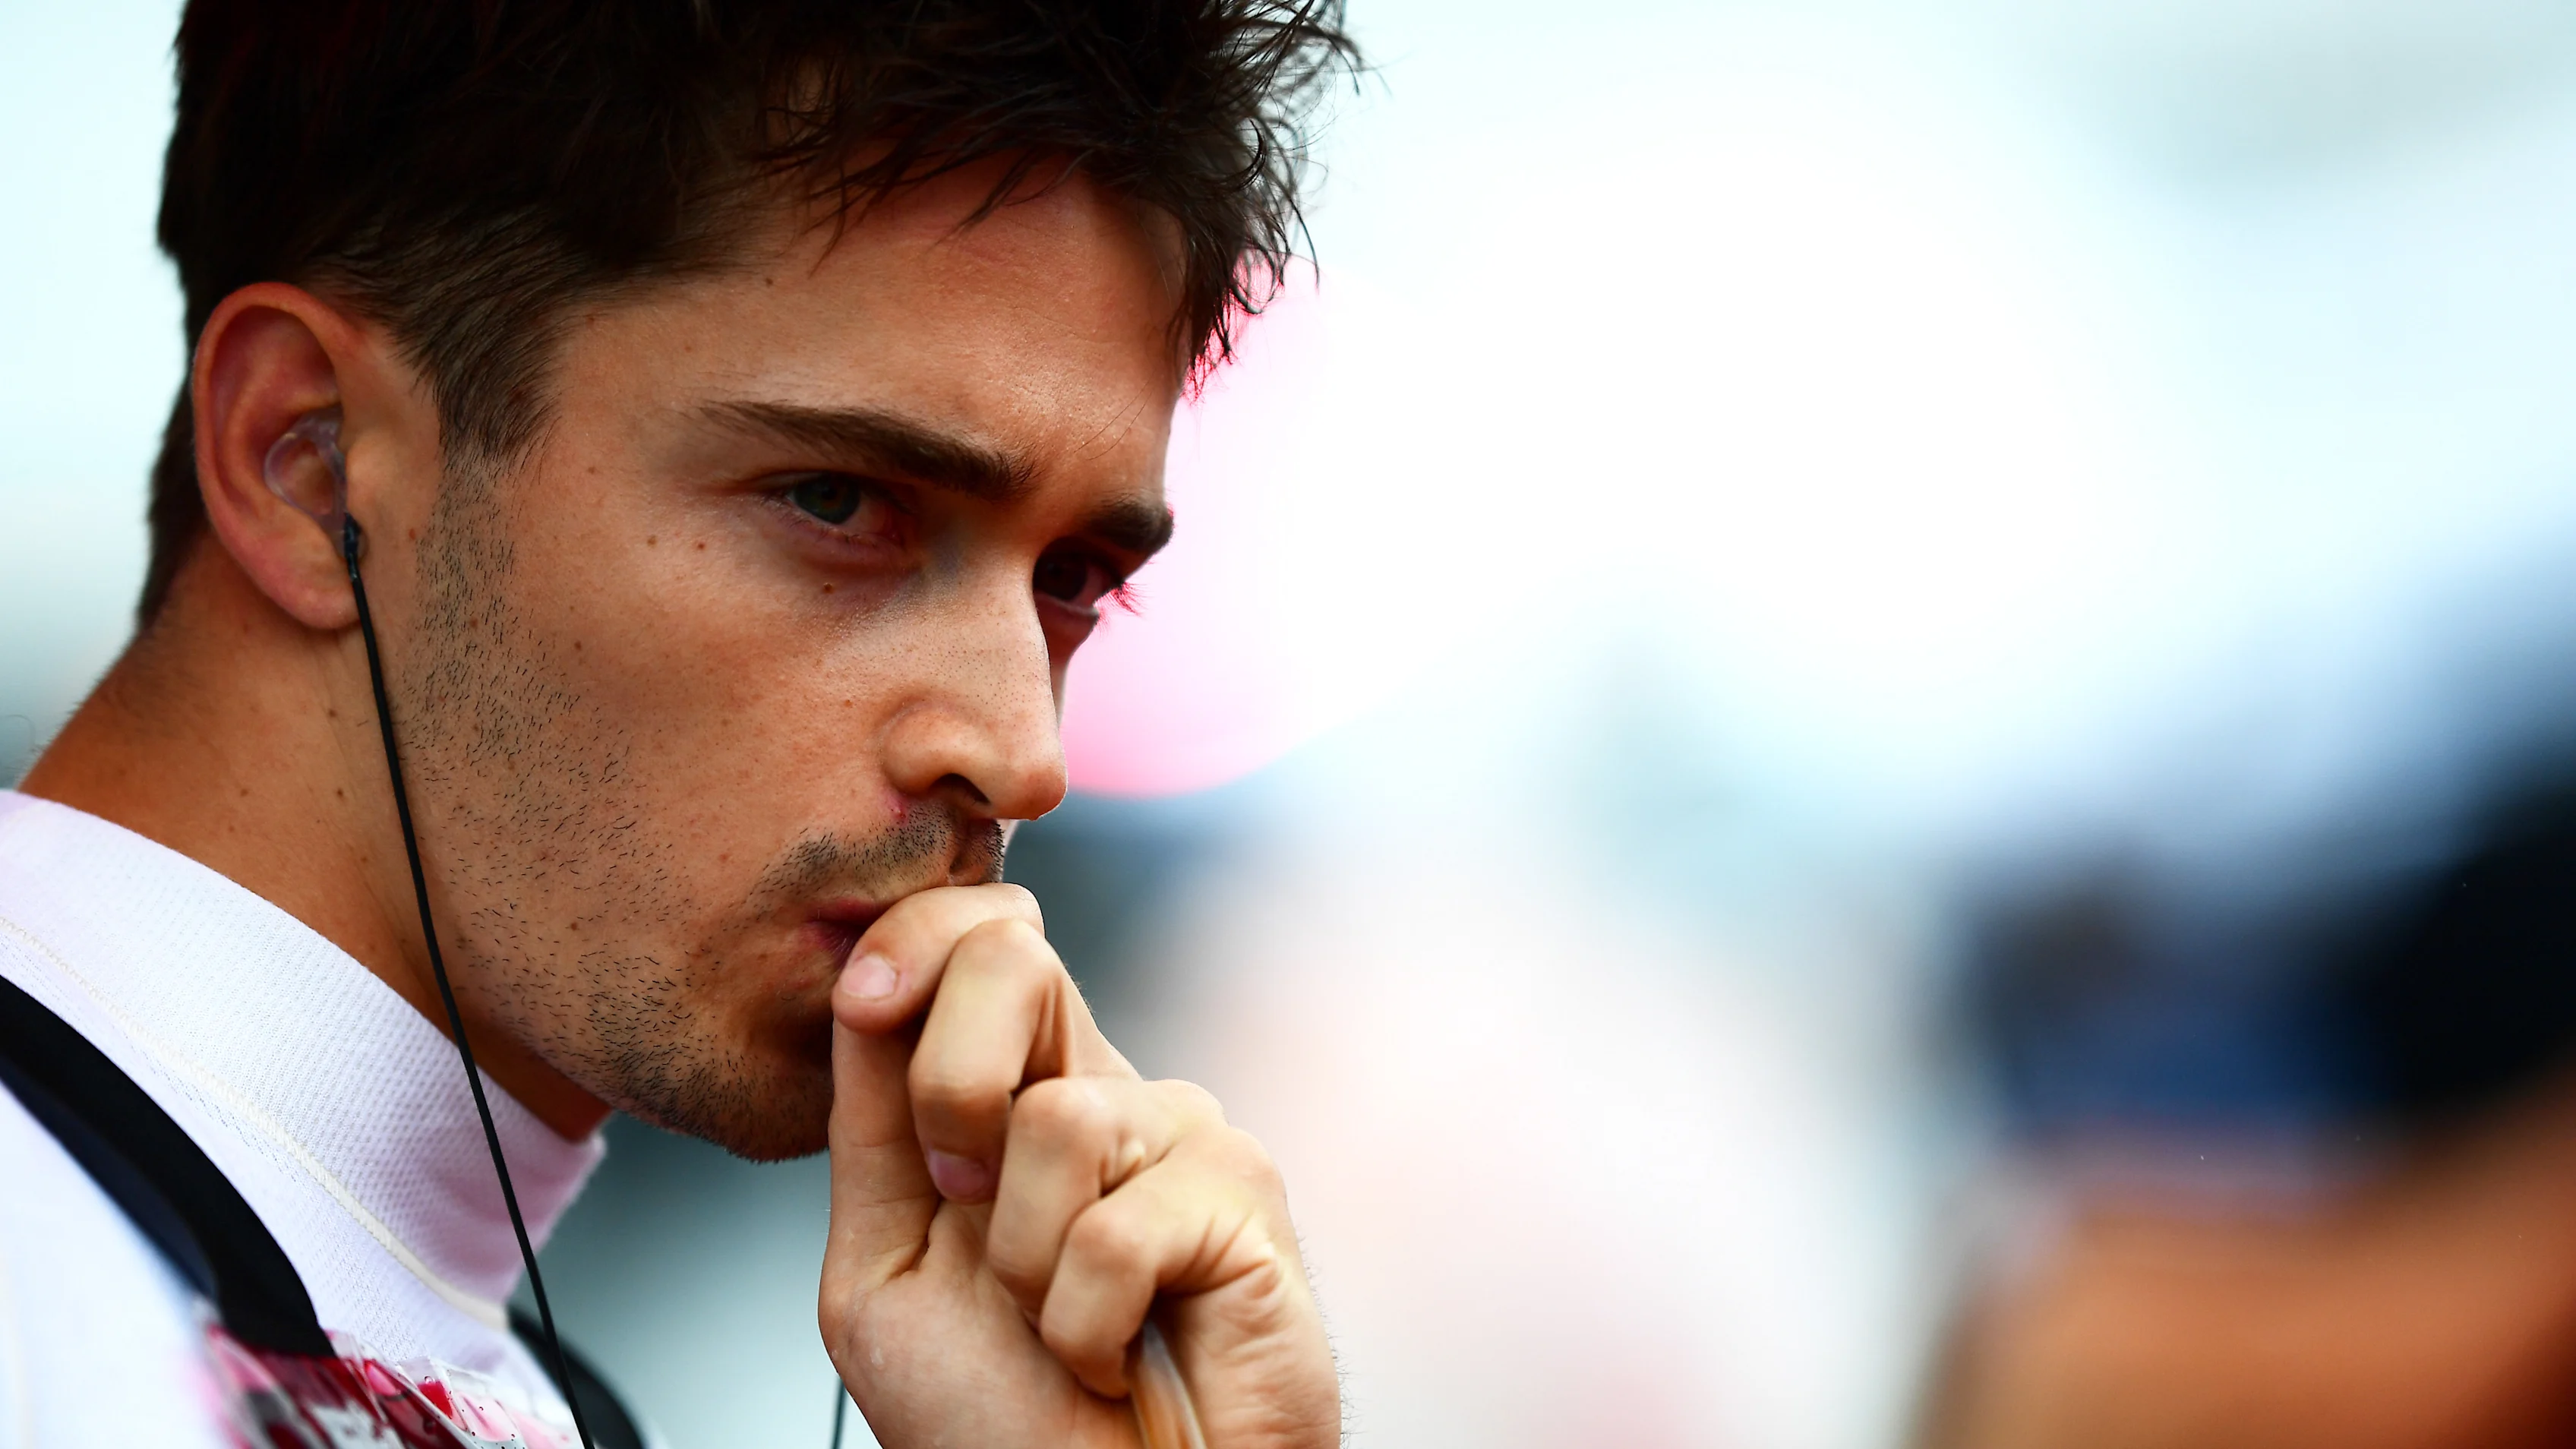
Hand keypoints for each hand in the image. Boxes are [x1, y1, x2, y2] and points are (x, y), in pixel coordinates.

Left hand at [819, 884, 1336, 1447]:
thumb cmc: (1001, 1430)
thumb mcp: (883, 1267)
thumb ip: (872, 1129)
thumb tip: (864, 986)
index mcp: (1016, 1094)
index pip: (973, 939)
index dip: (911, 939)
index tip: (862, 1004)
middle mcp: (1105, 1094)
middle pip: (1015, 958)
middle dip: (948, 1086)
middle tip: (965, 1210)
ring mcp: (1183, 1136)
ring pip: (1058, 1117)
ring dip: (1023, 1266)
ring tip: (1062, 1325)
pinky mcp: (1245, 1196)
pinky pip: (1121, 1225)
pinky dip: (1086, 1322)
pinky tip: (1118, 1352)